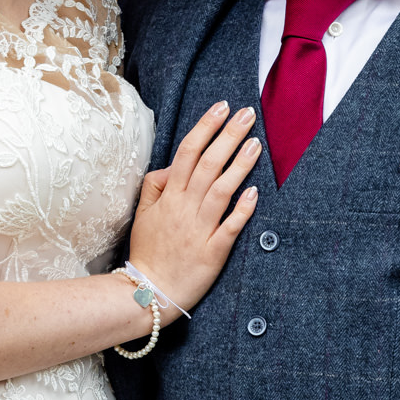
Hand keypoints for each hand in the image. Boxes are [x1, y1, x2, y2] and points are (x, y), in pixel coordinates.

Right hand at [126, 102, 260, 321]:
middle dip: (229, 135)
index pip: (188, 152)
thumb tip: (171, 165)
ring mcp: (200, 229)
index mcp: (170, 196)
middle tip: (247, 113)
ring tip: (256, 143)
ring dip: (240, 165)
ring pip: (221, 190)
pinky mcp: (214, 251)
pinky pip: (230, 226)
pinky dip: (242, 208)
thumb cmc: (148, 251)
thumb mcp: (142, 213)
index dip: (206, 127)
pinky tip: (255, 191)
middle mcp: (185, 208)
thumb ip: (155, 185)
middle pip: (209, 163)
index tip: (222, 107)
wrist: (149, 292)